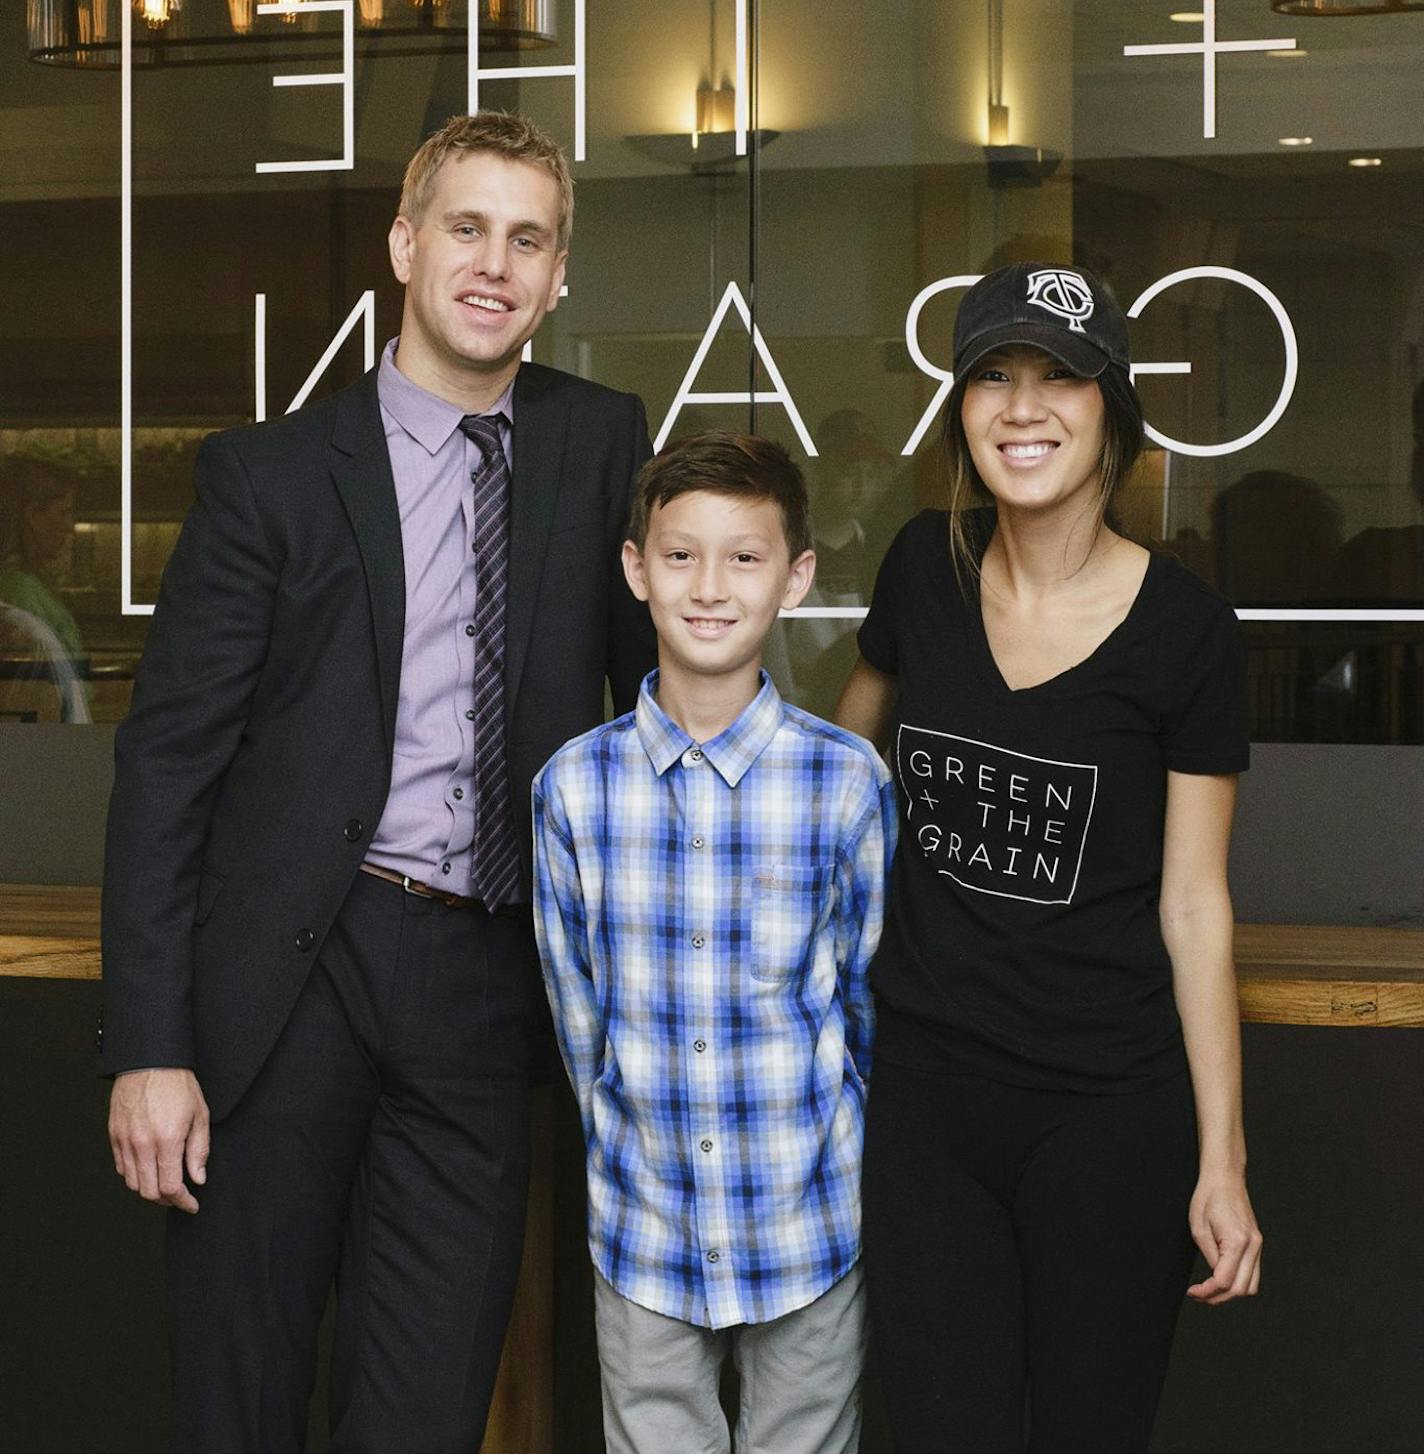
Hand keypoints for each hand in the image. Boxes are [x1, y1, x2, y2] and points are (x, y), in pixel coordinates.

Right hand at [108, 1068, 209, 1214]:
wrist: (150, 1062)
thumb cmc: (178, 1085)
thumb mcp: (200, 1115)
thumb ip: (199, 1150)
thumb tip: (198, 1178)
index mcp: (166, 1140)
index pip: (170, 1187)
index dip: (182, 1201)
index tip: (191, 1204)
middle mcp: (142, 1144)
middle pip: (149, 1191)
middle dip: (167, 1199)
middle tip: (180, 1196)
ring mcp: (124, 1141)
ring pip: (133, 1183)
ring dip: (150, 1188)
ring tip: (165, 1182)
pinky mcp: (114, 1135)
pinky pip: (122, 1167)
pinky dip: (135, 1174)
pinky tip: (149, 1167)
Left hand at [1186, 1168, 1261, 1303]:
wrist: (1224, 1178)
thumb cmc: (1208, 1198)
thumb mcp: (1199, 1229)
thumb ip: (1209, 1257)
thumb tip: (1215, 1279)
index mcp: (1238, 1242)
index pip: (1225, 1281)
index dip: (1207, 1292)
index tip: (1192, 1292)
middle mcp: (1253, 1246)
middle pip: (1242, 1289)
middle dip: (1219, 1298)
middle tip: (1199, 1296)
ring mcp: (1257, 1246)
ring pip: (1251, 1285)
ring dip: (1230, 1293)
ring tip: (1209, 1290)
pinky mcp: (1256, 1244)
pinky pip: (1252, 1273)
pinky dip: (1238, 1281)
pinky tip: (1221, 1278)